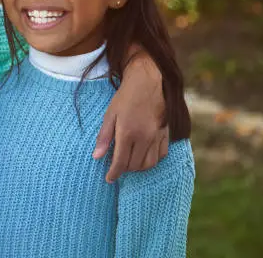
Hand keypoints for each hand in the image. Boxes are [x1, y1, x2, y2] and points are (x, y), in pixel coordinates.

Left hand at [92, 54, 167, 182]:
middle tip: (116, 166)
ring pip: (149, 164)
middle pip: (134, 165)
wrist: (146, 83)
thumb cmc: (125, 98)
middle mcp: (144, 137)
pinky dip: (152, 160)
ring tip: (129, 163)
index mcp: (128, 133)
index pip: (120, 162)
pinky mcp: (165, 133)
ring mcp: (157, 136)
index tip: (109, 179)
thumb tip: (96, 157)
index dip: (114, 173)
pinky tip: (143, 156)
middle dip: (124, 170)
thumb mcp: (109, 115)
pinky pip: (161, 155)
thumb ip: (104, 137)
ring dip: (138, 168)